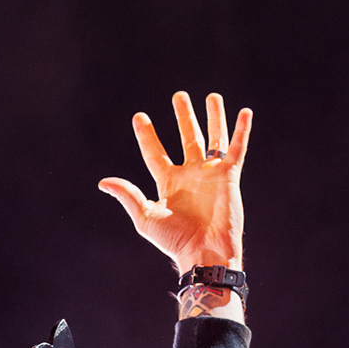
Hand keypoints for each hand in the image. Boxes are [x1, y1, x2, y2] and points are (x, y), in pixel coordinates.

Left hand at [98, 91, 250, 271]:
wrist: (204, 251)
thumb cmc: (174, 239)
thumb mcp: (145, 217)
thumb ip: (128, 195)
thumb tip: (103, 181)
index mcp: (168, 182)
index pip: (155, 153)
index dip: (147, 135)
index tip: (139, 117)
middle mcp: (190, 174)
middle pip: (187, 138)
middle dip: (184, 117)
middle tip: (179, 96)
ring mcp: (211, 174)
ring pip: (213, 138)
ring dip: (213, 117)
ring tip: (212, 96)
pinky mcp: (229, 177)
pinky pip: (236, 149)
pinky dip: (242, 131)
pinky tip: (244, 112)